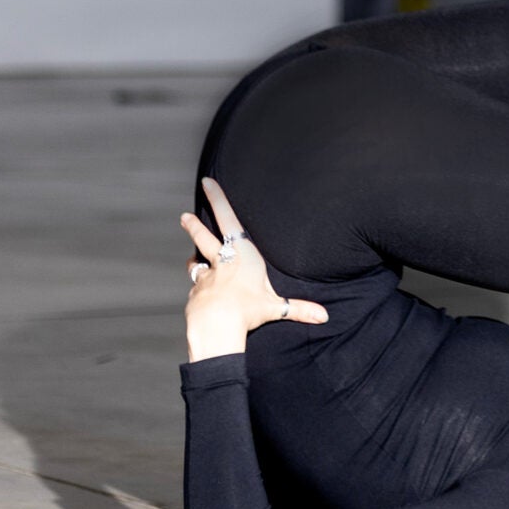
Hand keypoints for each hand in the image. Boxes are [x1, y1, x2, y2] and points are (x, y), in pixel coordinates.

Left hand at [181, 177, 326, 363]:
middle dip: (194, 226)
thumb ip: (298, 309)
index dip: (217, 198)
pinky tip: (205, 301)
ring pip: (196, 265)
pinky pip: (197, 291)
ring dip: (195, 261)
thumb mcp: (275, 307)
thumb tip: (324, 317)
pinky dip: (201, 293)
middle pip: (204, 237)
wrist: (217, 326)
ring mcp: (205, 278)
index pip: (228, 219)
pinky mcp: (194, 295)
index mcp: (242, 254)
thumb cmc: (248, 311)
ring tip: (193, 260)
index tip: (207, 182)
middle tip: (184, 216)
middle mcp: (221, 261)